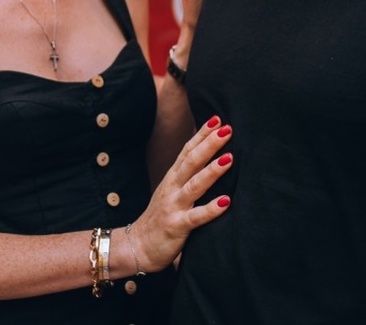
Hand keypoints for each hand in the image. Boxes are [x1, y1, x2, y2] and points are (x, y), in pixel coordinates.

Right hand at [128, 116, 233, 271]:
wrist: (136, 246)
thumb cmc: (160, 218)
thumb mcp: (171, 192)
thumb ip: (187, 178)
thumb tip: (210, 160)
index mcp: (172, 178)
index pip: (187, 151)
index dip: (201, 134)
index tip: (217, 119)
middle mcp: (172, 188)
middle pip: (191, 161)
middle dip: (209, 144)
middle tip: (227, 129)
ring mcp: (173, 206)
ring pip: (194, 185)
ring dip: (212, 170)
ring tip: (230, 158)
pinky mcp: (176, 226)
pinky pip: (195, 217)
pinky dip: (210, 209)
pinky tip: (226, 202)